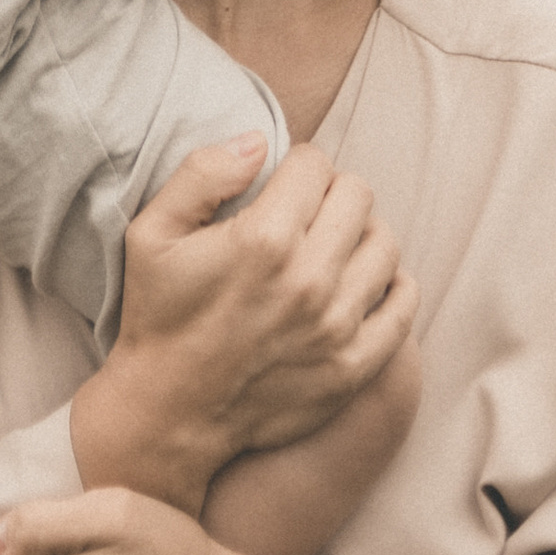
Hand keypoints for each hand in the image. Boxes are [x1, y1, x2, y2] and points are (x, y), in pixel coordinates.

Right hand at [70, 139, 416, 510]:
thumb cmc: (159, 315)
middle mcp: (308, 281)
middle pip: (358, 196)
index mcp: (263, 241)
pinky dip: (392, 285)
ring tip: (331, 246)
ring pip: (385, 244)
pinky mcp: (352, 368)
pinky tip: (360, 282)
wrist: (168, 412)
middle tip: (305, 212)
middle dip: (331, 192)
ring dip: (361, 235)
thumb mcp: (152, 231)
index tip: (281, 184)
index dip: (296, 164)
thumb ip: (203, 173)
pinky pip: (403, 306)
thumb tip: (258, 141)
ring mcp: (336, 328)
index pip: (315, 164)